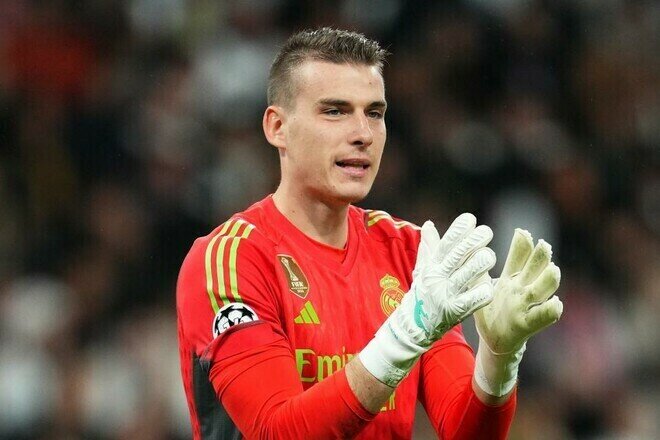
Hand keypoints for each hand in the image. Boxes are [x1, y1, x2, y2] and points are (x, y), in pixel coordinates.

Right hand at [407, 214, 496, 345]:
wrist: (412, 327)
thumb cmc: (421, 295)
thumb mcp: (422, 270)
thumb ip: (429, 248)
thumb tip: (428, 224)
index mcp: (432, 267)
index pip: (445, 245)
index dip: (457, 231)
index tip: (470, 219)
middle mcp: (438, 279)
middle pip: (456, 257)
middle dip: (472, 242)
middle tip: (487, 231)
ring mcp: (445, 295)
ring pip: (464, 276)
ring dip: (478, 264)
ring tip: (489, 255)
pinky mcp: (453, 312)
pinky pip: (470, 301)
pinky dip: (480, 294)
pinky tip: (489, 287)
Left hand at [473, 228, 562, 396]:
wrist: (492, 339)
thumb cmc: (488, 309)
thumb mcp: (479, 285)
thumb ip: (473, 267)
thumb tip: (461, 245)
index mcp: (510, 279)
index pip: (519, 257)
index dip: (522, 245)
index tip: (522, 232)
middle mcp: (522, 289)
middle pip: (535, 268)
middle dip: (540, 256)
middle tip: (543, 244)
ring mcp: (526, 305)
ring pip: (542, 289)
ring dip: (549, 280)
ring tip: (553, 269)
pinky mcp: (527, 324)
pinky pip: (542, 317)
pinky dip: (550, 310)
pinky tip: (556, 303)